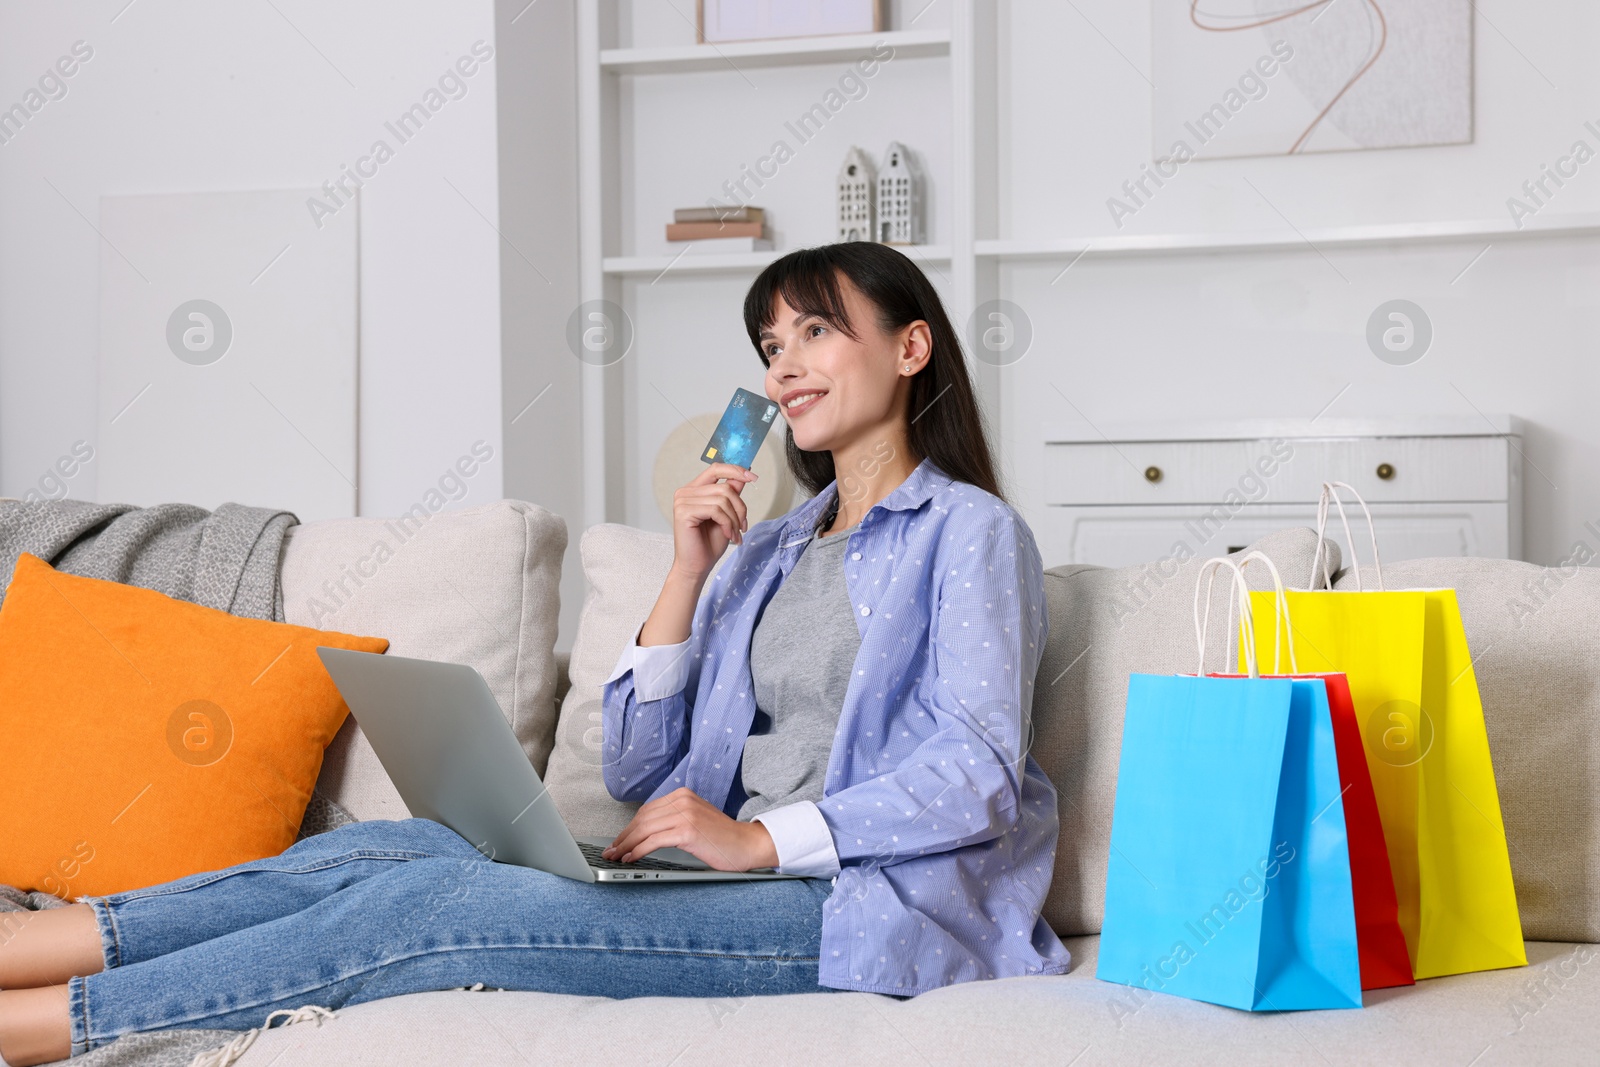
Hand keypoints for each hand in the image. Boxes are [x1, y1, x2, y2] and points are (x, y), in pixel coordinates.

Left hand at [603, 787, 779, 871]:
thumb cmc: (723, 838)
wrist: (748, 845)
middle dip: (623, 837)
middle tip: (611, 851)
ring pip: (644, 829)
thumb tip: (643, 835)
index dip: (629, 827)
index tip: (618, 840)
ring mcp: (686, 814)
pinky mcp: (688, 831)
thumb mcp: (696, 820)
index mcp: (683, 795)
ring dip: (626, 845)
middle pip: (642, 819)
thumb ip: (674, 820)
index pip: (647, 810)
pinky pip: (654, 841)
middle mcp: (683, 800)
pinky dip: (638, 851)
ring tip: (616, 857)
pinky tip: (631, 858)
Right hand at [669, 463, 756, 581]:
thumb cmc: (709, 543)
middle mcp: (686, 492)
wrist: (697, 566)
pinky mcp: (684, 512)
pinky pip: (716, 510)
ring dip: (734, 519)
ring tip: (735, 534)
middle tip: (743, 526)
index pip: (715, 469)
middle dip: (740, 508)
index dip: (736, 470)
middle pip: (724, 487)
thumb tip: (744, 473)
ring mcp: (682, 501)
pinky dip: (727, 523)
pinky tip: (728, 535)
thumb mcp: (727, 514)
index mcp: (694, 489)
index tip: (753, 477)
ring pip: (722, 499)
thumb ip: (731, 493)